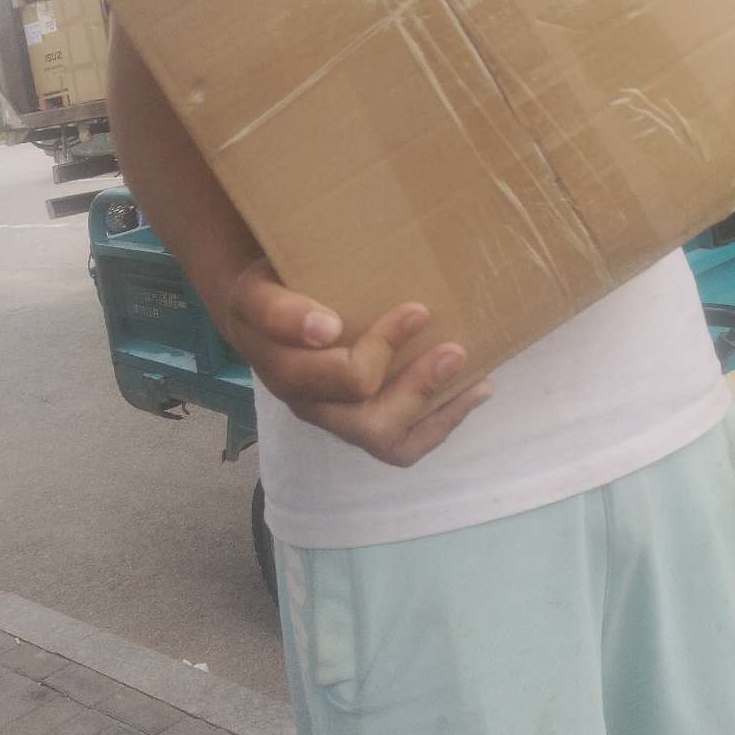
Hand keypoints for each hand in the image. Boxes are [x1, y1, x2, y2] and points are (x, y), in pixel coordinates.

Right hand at [223, 258, 491, 465]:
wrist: (262, 316)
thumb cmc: (272, 293)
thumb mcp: (259, 290)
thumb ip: (280, 309)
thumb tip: (325, 329)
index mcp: (282, 368)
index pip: (331, 372)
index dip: (380, 347)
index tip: (418, 310)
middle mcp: (307, 403)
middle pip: (364, 420)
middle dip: (416, 387)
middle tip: (455, 349)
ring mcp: (334, 417)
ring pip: (386, 440)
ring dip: (435, 410)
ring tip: (475, 379)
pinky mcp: (359, 422)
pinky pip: (401, 444)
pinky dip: (441, 423)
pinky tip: (474, 392)